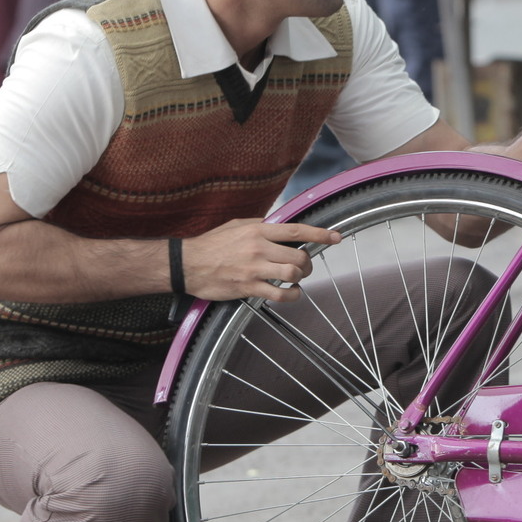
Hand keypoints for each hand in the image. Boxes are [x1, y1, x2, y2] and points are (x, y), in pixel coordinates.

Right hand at [182, 218, 343, 302]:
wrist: (186, 264)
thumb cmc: (211, 244)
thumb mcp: (236, 226)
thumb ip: (260, 226)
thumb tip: (280, 227)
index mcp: (257, 230)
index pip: (296, 231)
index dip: (320, 235)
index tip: (335, 237)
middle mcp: (258, 248)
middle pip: (299, 256)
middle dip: (308, 263)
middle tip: (304, 266)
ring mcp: (254, 269)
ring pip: (292, 273)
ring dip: (300, 278)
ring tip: (296, 279)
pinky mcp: (248, 287)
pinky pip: (279, 294)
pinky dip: (292, 295)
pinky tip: (291, 293)